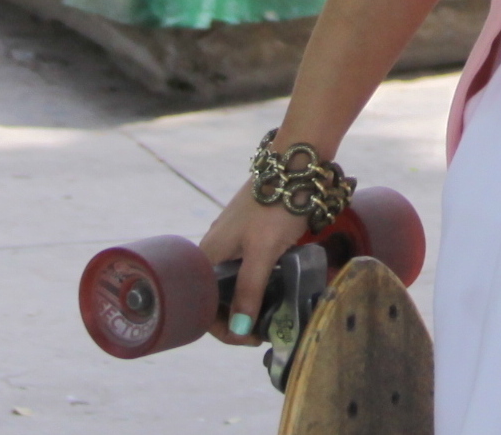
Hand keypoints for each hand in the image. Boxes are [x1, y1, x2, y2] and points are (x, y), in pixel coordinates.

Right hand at [198, 181, 306, 344]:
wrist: (295, 163)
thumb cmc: (276, 205)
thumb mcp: (263, 251)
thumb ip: (250, 289)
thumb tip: (239, 330)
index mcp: (208, 257)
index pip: (205, 307)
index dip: (226, 329)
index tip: (253, 338)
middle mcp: (215, 250)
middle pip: (219, 297)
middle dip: (238, 318)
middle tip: (265, 329)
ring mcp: (234, 240)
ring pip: (236, 282)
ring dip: (251, 301)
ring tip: (274, 312)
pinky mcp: (252, 233)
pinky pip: (249, 266)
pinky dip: (261, 281)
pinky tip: (279, 285)